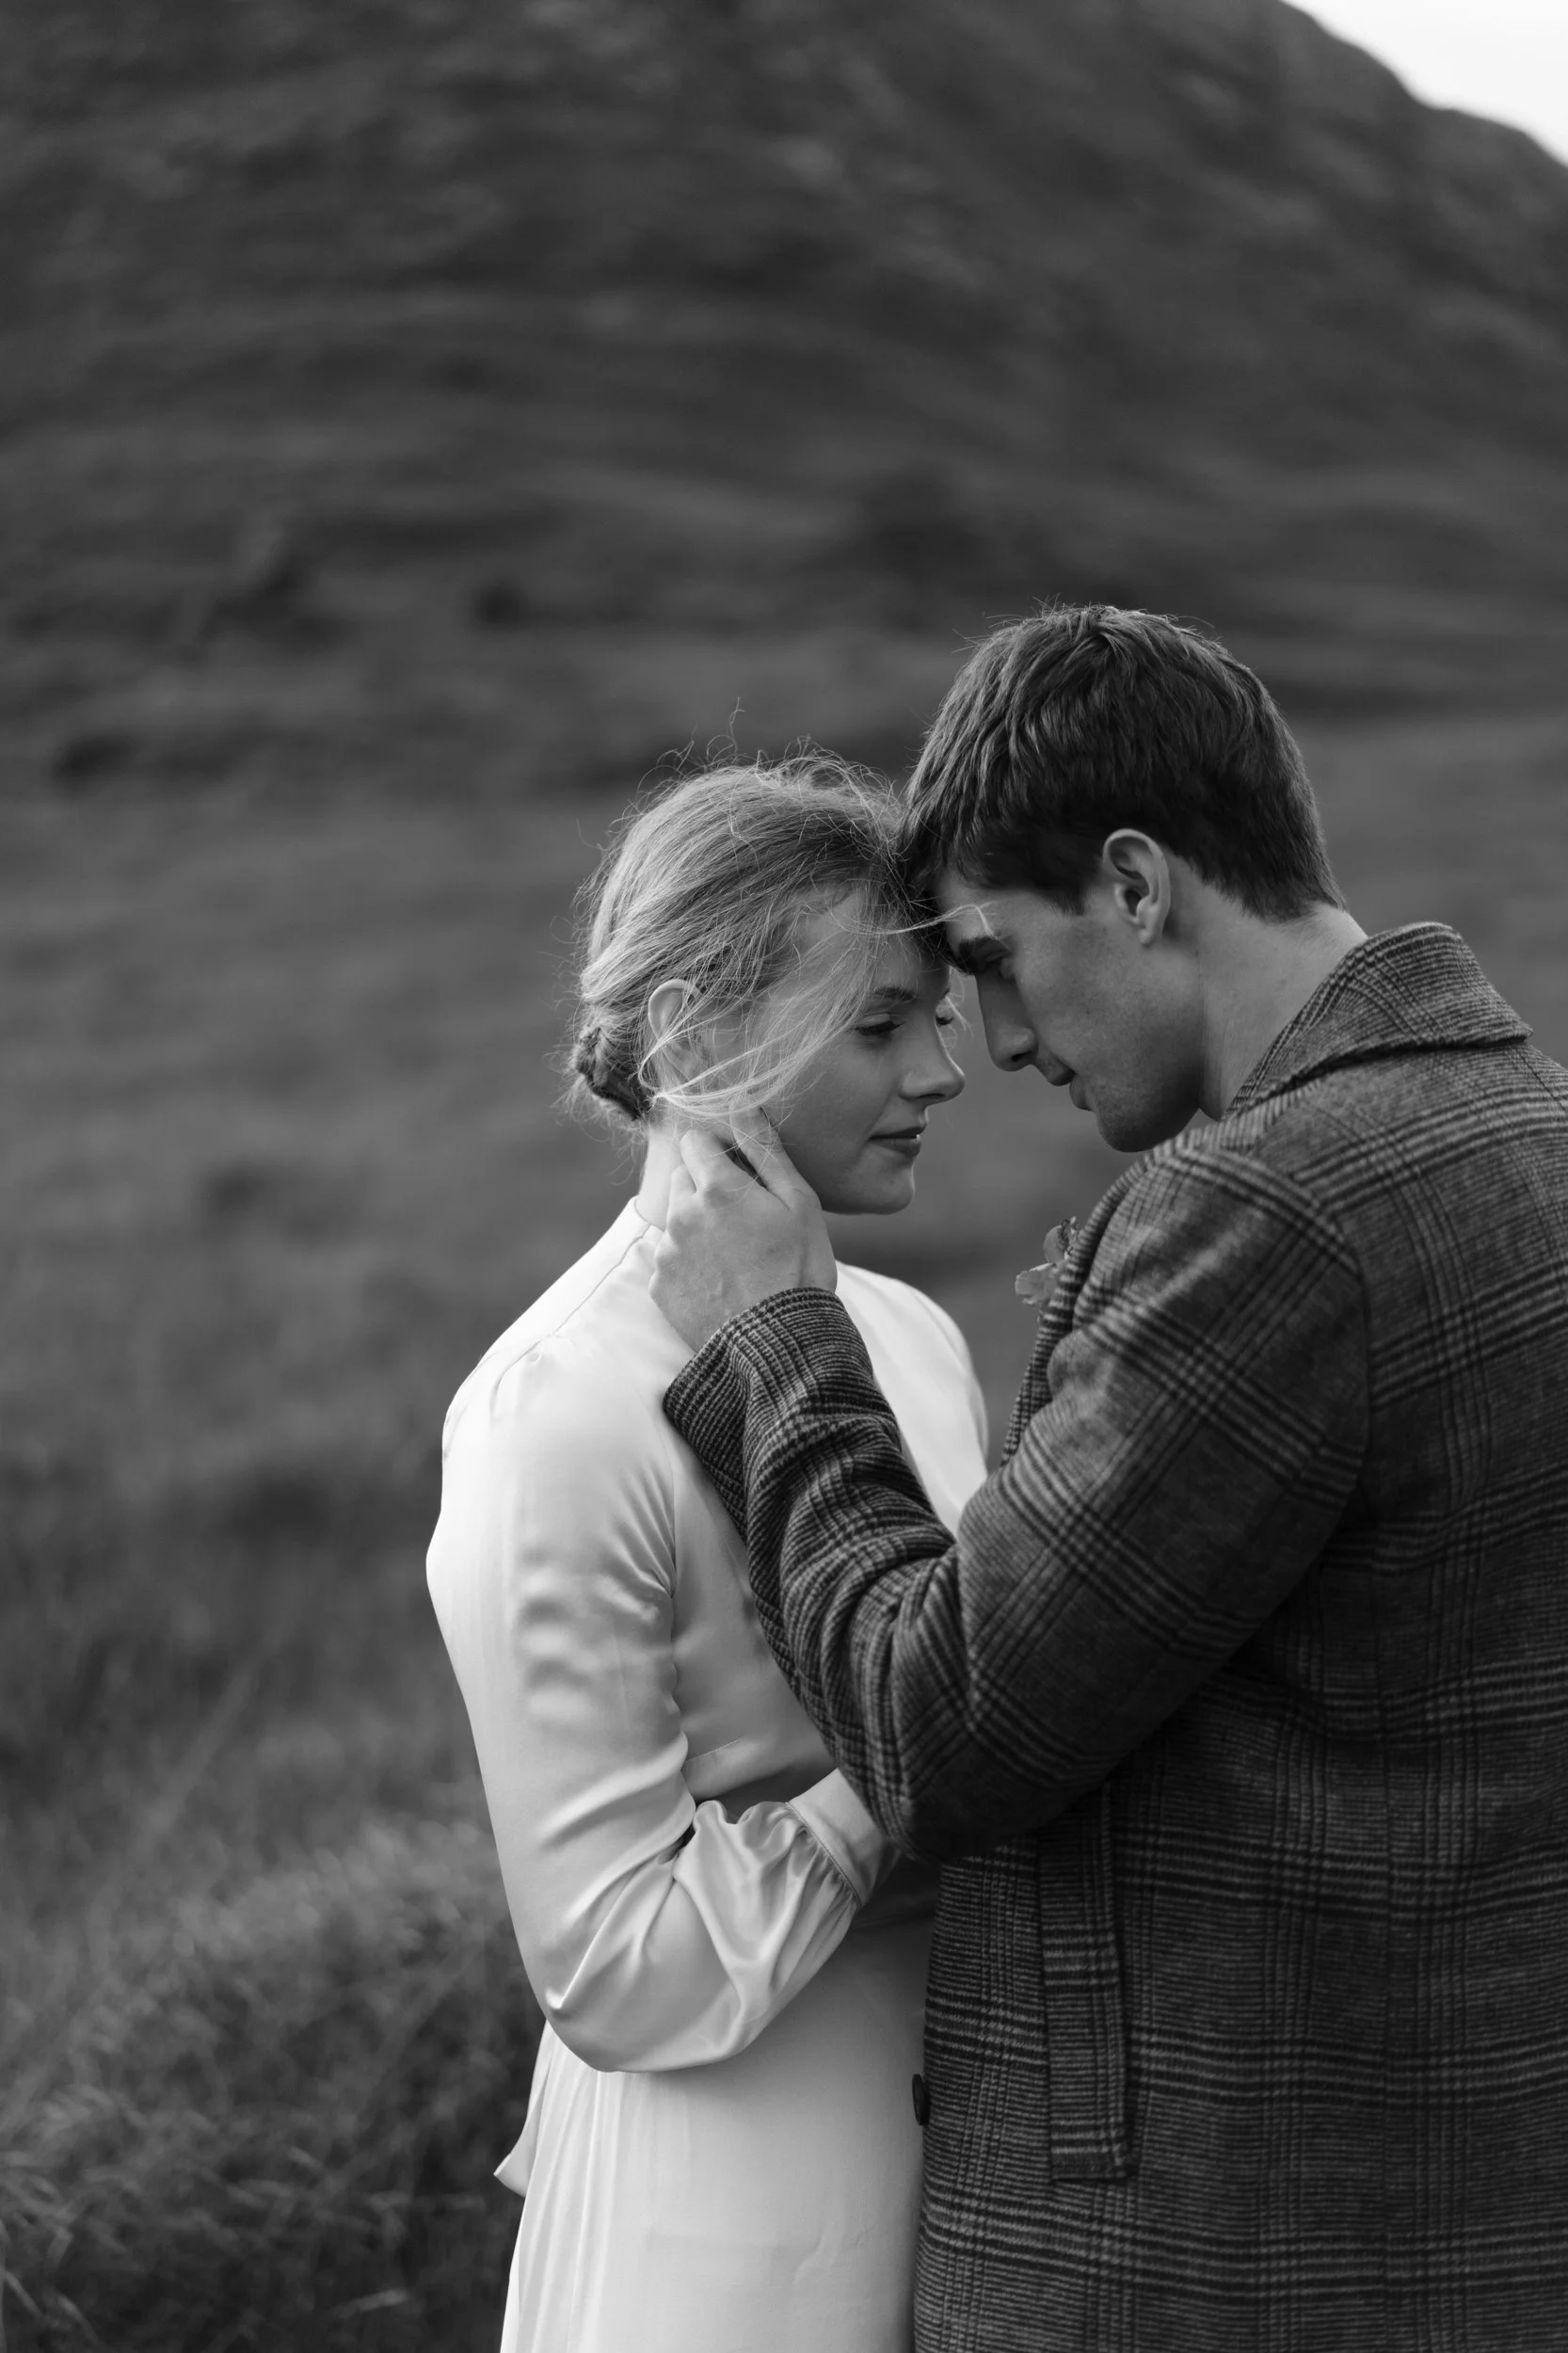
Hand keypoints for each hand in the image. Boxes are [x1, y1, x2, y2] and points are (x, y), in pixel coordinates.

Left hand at [649, 1114, 836, 1350]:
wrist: (778, 1344)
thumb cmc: (799, 1270)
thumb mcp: (799, 1204)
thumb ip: (765, 1151)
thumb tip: (743, 1105)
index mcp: (716, 1188)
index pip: (694, 1142)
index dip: (718, 1153)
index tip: (739, 1173)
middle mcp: (681, 1215)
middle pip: (682, 1180)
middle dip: (706, 1189)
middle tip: (745, 1221)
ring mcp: (667, 1253)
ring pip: (676, 1221)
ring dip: (697, 1228)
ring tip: (737, 1259)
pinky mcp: (659, 1287)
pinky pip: (670, 1261)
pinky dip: (690, 1266)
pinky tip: (721, 1284)